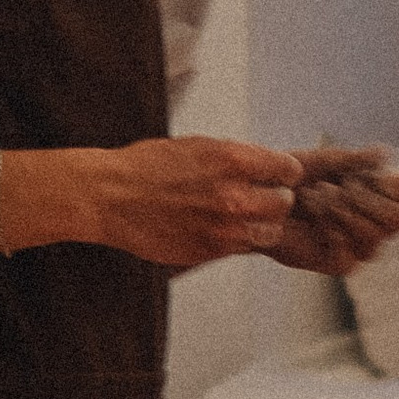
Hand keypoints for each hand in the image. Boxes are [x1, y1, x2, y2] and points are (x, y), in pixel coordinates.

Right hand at [74, 136, 304, 270]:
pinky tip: (221, 229)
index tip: (279, 176)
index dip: (284, 173)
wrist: (109, 196)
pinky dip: (239, 241)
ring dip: (262, 225)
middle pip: (284, 203)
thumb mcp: (198, 146)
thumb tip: (268, 166)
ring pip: (270, 232)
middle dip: (275, 199)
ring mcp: (224, 227)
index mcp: (233, 160)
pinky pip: (244, 248)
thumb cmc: (147, 167)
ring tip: (243, 218)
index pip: (289, 170)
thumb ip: (237, 159)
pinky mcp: (210, 251)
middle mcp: (235, 195)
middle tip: (262, 198)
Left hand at [268, 146, 398, 278]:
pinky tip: (312, 219)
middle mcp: (376, 222)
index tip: (383, 176)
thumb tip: (383, 154)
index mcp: (380, 193)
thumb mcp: (325, 161)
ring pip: (373, 237)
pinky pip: (349, 254)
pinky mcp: (339, 263)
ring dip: (341, 212)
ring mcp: (360, 246)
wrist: (258, 198)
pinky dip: (329, 231)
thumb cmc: (292, 178)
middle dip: (369, 201)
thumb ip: (355, 160)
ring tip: (314, 197)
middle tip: (341, 186)